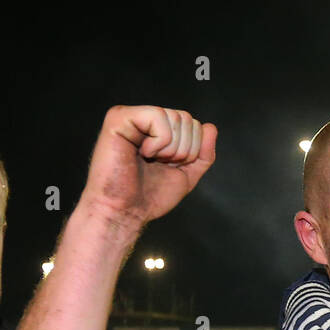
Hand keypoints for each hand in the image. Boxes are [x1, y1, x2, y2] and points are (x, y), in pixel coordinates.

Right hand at [81, 105, 216, 231]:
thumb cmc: (149, 198)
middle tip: (159, 165)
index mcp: (157, 132)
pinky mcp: (118, 118)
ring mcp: (130, 117)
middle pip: (185, 118)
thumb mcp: (186, 176)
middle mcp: (143, 120)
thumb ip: (202, 154)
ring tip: (150, 160)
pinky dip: (159, 142)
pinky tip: (142, 153)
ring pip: (175, 117)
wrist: (125, 212)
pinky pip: (158, 116)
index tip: (170, 167)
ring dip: (170, 149)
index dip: (191, 150)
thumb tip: (210, 127)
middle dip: (183, 149)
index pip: (192, 124)